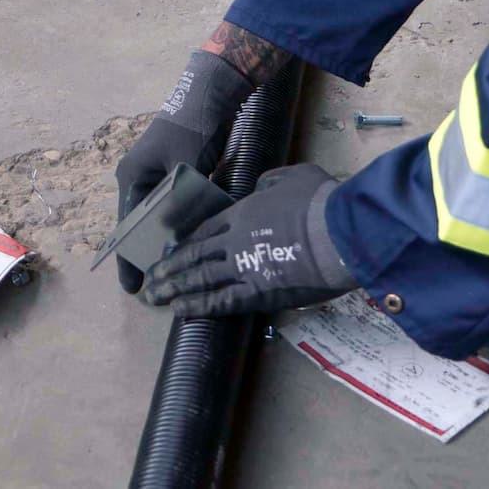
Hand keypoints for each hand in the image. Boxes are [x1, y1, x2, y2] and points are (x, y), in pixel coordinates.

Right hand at [112, 51, 251, 292]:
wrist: (211, 95)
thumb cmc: (191, 129)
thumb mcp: (184, 168)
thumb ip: (179, 203)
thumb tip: (176, 239)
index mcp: (132, 177)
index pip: (126, 227)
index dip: (128, 258)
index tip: (132, 288)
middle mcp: (140, 178)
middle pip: (141, 223)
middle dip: (147, 252)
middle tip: (155, 284)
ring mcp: (158, 175)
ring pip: (160, 216)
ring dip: (166, 237)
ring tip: (172, 268)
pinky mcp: (177, 172)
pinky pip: (175, 204)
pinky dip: (181, 220)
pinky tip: (190, 239)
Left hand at [140, 163, 358, 317]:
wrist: (339, 232)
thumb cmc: (321, 202)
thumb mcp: (293, 177)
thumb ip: (271, 182)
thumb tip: (261, 187)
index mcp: (244, 212)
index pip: (207, 228)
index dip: (187, 241)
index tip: (171, 251)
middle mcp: (236, 240)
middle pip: (195, 255)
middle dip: (170, 268)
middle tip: (150, 279)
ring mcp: (243, 267)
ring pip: (200, 279)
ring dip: (174, 289)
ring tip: (153, 298)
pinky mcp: (258, 293)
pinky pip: (221, 302)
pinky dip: (198, 307)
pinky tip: (179, 312)